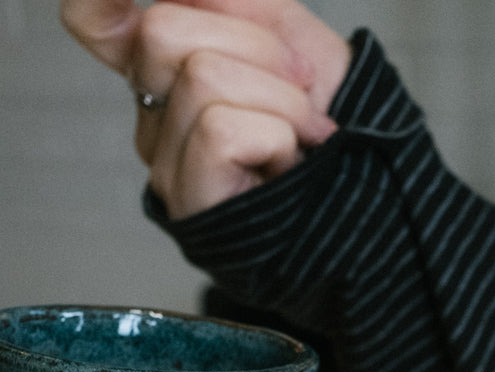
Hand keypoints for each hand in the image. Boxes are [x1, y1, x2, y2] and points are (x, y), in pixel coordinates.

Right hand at [60, 0, 350, 216]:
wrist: (372, 190)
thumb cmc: (330, 118)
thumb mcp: (289, 35)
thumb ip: (235, 1)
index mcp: (168, 65)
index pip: (92, 20)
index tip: (122, 2)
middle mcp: (154, 112)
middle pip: (162, 29)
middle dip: (256, 45)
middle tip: (300, 88)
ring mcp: (166, 160)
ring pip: (202, 76)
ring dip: (282, 98)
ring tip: (306, 133)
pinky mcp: (191, 200)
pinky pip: (221, 128)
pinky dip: (277, 135)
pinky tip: (289, 162)